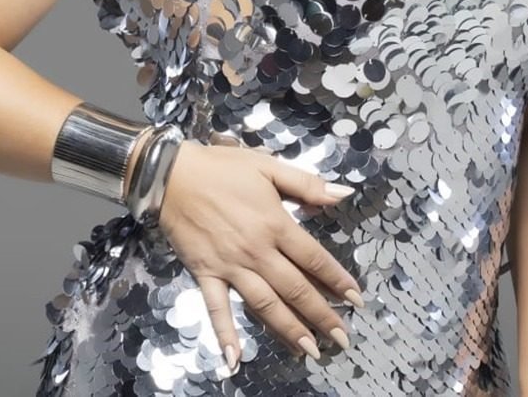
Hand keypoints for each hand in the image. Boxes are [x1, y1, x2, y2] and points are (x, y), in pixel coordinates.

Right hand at [156, 137, 362, 366]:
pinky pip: (217, 309)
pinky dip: (225, 334)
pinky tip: (235, 360)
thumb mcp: (268, 166)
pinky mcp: (206, 274)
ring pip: (265, 305)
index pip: (314, 259)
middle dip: (322, 316)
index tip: (357, 300)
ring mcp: (231, 267)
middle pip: (295, 289)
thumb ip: (307, 184)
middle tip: (342, 339)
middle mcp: (257, 252)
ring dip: (289, 330)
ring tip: (310, 352)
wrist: (170, 175)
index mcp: (276, 225)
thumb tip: (343, 194)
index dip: (337, 280)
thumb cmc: (222, 168)